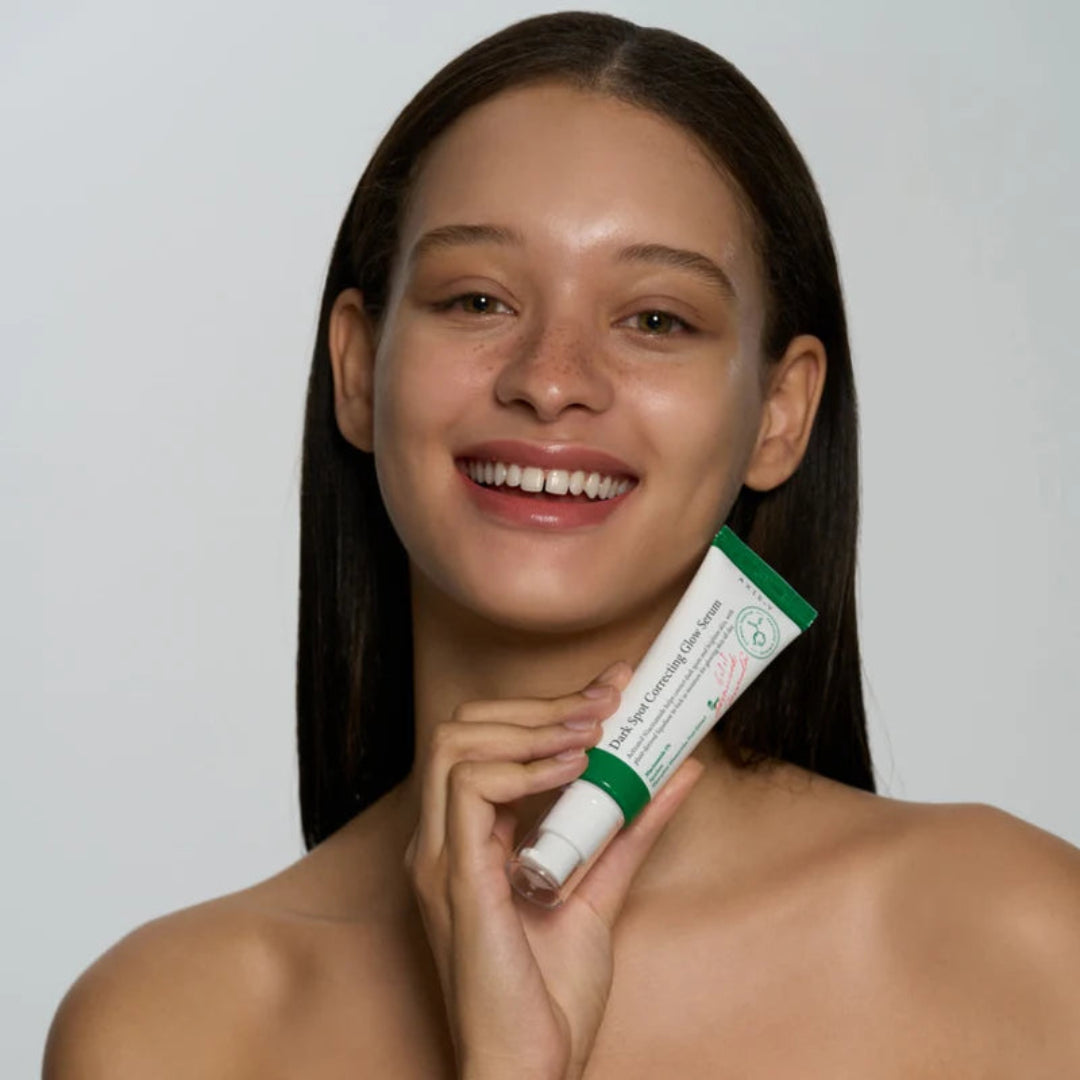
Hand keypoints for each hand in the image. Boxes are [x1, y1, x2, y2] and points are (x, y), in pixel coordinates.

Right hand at [403, 661, 706, 1079]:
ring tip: (593, 731)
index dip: (547, 704)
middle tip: (608, 699)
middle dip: (540, 702)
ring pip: (456, 743)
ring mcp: (443, 857)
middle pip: (464, 728)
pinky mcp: (457, 880)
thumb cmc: (551, 993)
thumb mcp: (602, 889)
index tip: (609, 686)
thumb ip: (631, 829)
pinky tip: (574, 769)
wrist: (529, 1068)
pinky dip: (523, 768)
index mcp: (469, 839)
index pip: (490, 741)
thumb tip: (679, 771)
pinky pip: (471, 790)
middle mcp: (445, 840)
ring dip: (531, 726)